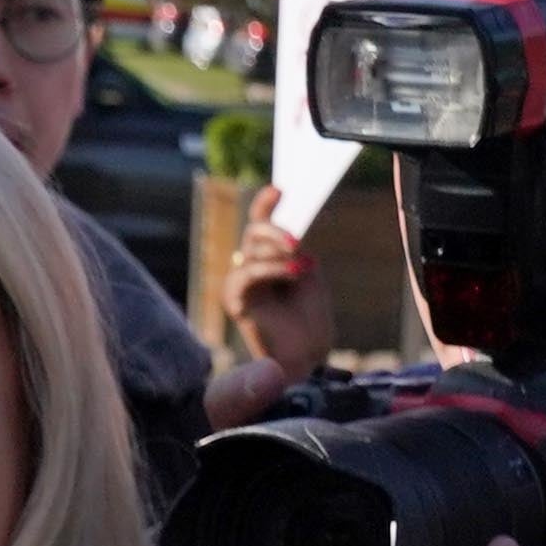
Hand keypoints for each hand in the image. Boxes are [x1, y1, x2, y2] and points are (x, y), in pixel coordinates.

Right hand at [217, 207, 332, 385]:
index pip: (260, 225)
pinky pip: (247, 273)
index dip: (265, 204)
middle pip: (254, 232)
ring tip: (303, 268)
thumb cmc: (309, 319)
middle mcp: (250, 268)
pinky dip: (272, 268)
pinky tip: (294, 272)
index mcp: (268, 260)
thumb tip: (283, 235)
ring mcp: (241, 284)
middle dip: (276, 230)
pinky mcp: (235, 301)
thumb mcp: (307, 274)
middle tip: (298, 244)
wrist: (307, 356)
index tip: (279, 189)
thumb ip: (293, 251)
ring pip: (252, 250)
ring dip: (280, 253)